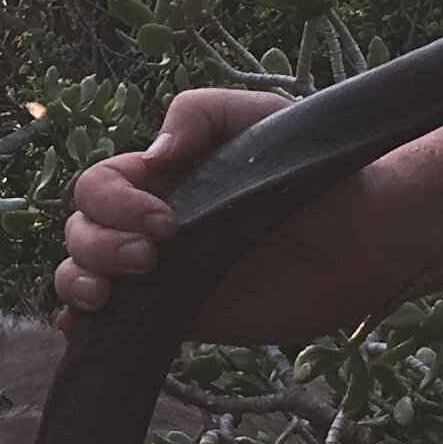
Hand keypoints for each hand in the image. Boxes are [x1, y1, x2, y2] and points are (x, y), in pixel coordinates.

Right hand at [51, 87, 291, 316]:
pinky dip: (79, 324)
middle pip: (81, 230)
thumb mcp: (256, 116)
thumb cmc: (312, 168)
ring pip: (80, 273)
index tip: (165, 221)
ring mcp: (158, 275)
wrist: (364, 238)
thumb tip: (152, 157)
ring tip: (110, 295)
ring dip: (78, 281)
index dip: (114, 204)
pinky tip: (82, 328)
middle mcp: (147, 225)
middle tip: (151, 257)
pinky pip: (110, 324)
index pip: (98, 186)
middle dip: (99, 244)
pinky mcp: (177, 318)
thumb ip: (200, 114)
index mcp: (159, 177)